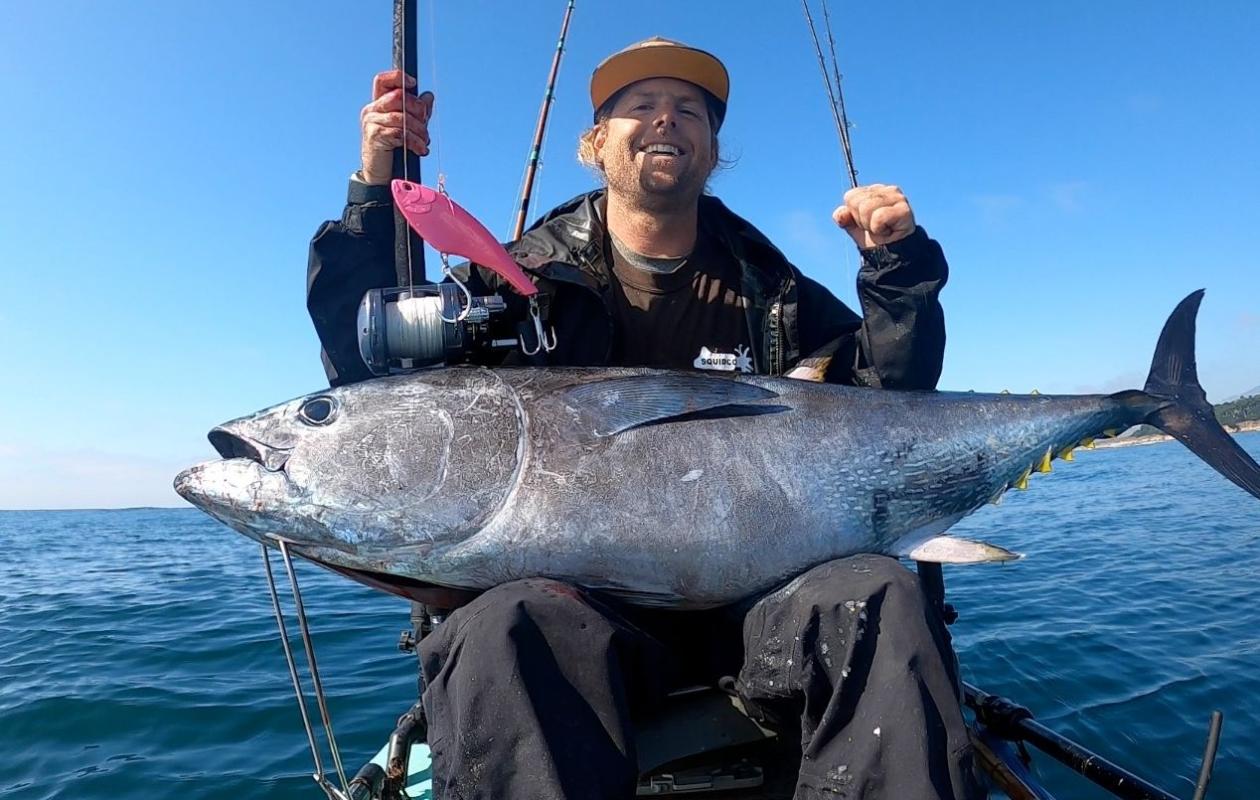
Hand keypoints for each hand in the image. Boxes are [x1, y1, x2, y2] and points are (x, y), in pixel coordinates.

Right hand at [360, 69, 434, 184]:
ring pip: (401, 116)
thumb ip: (418, 111)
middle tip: (425, 125)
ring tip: (424, 142)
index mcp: (378, 104)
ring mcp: (371, 122)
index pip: (383, 80)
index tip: (413, 84)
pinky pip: (400, 133)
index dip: (398, 77)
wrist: (381, 174)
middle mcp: (372, 110)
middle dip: (418, 110)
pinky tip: (420, 149)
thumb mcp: (409, 127)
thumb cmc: (394, 150)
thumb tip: (428, 95)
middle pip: (398, 97)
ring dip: (419, 130)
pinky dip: (414, 142)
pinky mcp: (375, 136)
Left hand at [832, 184, 915, 248]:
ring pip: (866, 207)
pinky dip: (879, 228)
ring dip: (870, 225)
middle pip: (856, 201)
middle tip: (875, 227)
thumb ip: (843, 217)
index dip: (853, 214)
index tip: (866, 223)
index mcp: (874, 191)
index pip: (850, 196)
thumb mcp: (854, 227)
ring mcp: (898, 198)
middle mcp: (887, 190)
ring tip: (882, 229)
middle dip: (861, 220)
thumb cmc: (875, 238)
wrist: (891, 256)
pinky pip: (878, 217)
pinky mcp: (904, 210)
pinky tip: (889, 231)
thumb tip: (840, 214)